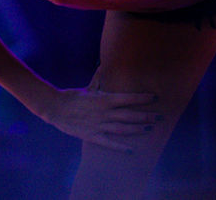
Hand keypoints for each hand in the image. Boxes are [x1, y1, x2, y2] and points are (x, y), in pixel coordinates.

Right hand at [43, 87, 160, 151]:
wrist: (56, 108)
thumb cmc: (73, 96)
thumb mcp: (88, 87)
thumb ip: (99, 78)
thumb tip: (103, 65)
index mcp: (104, 99)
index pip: (128, 98)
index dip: (141, 98)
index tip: (154, 97)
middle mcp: (104, 113)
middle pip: (129, 115)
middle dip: (145, 116)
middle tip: (159, 117)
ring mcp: (99, 125)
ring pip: (122, 128)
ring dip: (137, 129)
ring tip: (149, 129)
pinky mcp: (92, 136)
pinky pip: (109, 143)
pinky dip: (120, 147)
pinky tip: (131, 150)